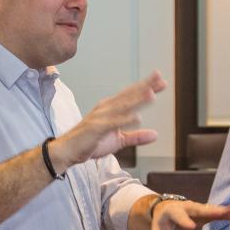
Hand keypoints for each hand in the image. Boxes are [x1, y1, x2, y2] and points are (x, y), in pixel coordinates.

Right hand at [49, 71, 166, 170]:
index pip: (131, 95)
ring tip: (152, 94)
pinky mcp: (95, 128)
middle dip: (145, 87)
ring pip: (122, 107)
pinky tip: (137, 118)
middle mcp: (106, 108)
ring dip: (137, 100)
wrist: (67, 151)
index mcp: (111, 108)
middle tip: (160, 78)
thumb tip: (155, 134)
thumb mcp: (118, 141)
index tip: (161, 81)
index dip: (146, 87)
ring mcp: (100, 117)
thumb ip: (136, 137)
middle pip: (129, 96)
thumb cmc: (90, 142)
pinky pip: (112, 123)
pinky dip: (124, 120)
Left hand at [150, 201, 229, 229]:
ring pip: (211, 208)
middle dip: (210, 211)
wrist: (166, 208)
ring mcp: (197, 207)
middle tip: (222, 212)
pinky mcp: (206, 210)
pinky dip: (227, 212)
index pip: (178, 216)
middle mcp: (187, 207)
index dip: (184, 221)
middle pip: (199, 208)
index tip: (191, 227)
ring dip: (223, 210)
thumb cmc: (162, 222)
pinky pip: (217, 211)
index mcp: (173, 211)